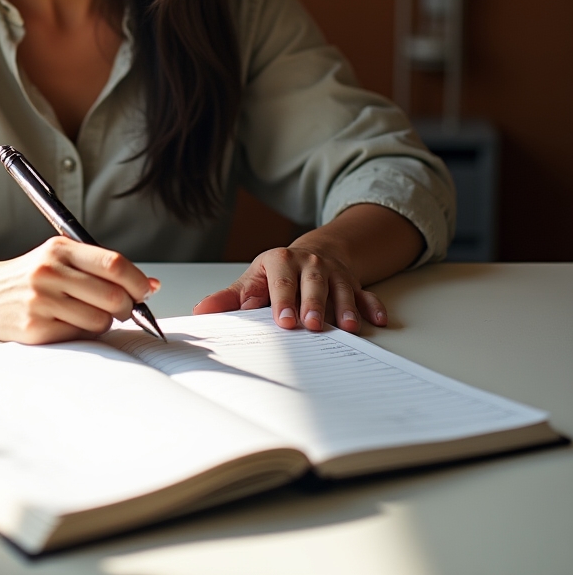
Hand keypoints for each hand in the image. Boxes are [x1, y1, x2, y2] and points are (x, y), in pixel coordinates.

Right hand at [0, 236, 158, 344]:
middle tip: (122, 309)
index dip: (137, 281)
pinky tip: (70, 324)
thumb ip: (103, 268)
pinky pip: (79, 337)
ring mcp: (41, 301)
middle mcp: (49, 272)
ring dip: (104, 323)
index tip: (145, 291)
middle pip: (112, 295)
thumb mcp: (61, 258)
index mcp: (60, 249)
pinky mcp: (35, 328)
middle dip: (127, 307)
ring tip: (89, 315)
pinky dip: (84, 334)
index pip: (113, 264)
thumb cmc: (31, 276)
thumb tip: (152, 285)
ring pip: (99, 321)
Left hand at [193, 204, 424, 331]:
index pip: (281, 280)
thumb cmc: (279, 272)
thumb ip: (230, 298)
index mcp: (282, 261)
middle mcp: (310, 265)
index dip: (282, 299)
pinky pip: (367, 294)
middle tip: (312, 326)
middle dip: (313, 304)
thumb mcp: (253, 279)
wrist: (315, 252)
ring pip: (342, 289)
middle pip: (313, 283)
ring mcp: (335, 274)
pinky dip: (373, 306)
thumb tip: (202, 312)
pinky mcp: (355, 284)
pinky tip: (377, 320)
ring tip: (348, 327)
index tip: (283, 321)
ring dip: (345, 307)